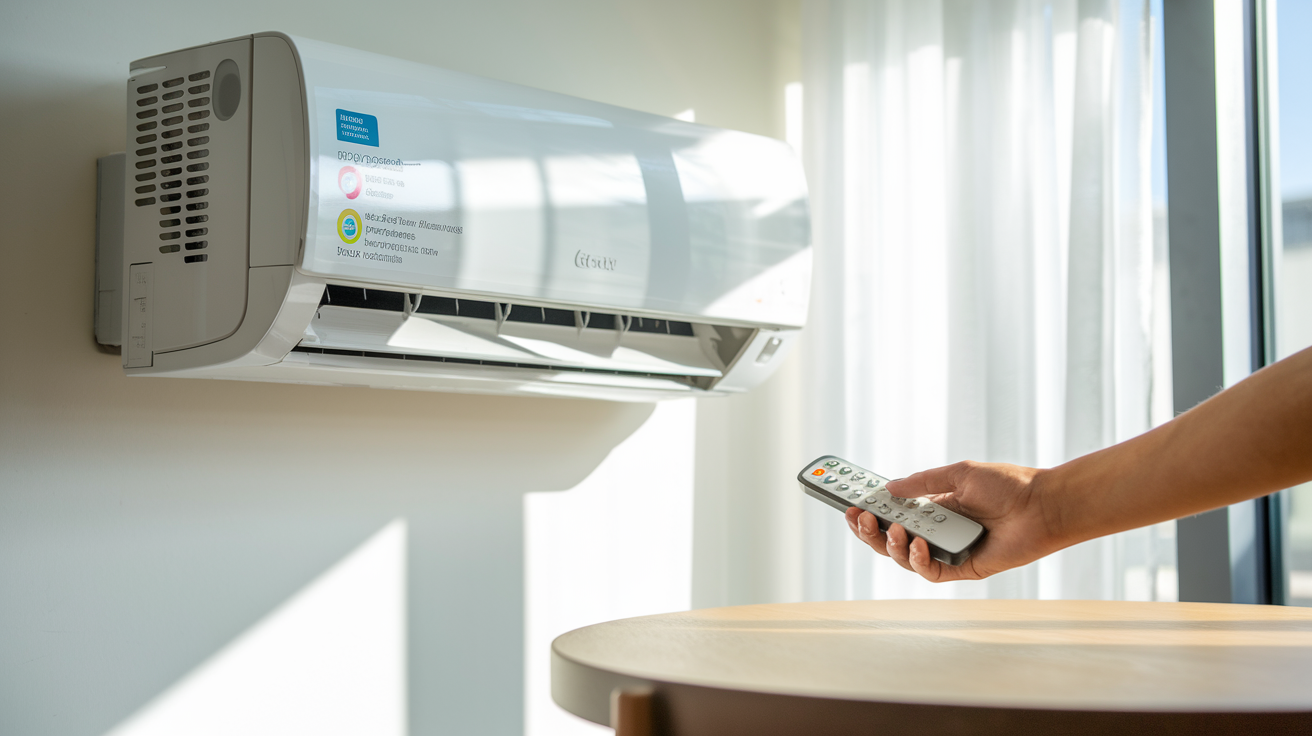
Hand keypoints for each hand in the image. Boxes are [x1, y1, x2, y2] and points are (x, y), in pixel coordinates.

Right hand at [844, 461, 1061, 581]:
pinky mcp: (963, 567)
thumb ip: (922, 482)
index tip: (849, 503)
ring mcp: (949, 551)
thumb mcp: (958, 474)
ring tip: (895, 530)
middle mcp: (938, 531)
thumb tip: (888, 488)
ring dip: (892, 545)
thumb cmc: (1008, 485)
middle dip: (869, 530)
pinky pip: (931, 571)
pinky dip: (919, 560)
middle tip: (857, 518)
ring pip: (905, 557)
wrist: (1043, 505)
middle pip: (891, 538)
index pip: (893, 513)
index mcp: (934, 507)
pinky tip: (920, 544)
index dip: (870, 511)